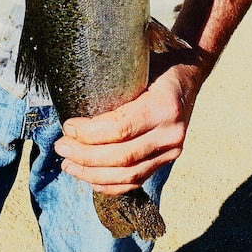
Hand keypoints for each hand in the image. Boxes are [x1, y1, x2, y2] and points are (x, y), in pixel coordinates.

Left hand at [54, 61, 199, 195]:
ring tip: (68, 165)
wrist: (190, 74)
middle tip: (61, 147)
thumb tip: (74, 93)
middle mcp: (171, 133)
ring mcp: (172, 150)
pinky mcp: (168, 159)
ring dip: (93, 174)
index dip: (89, 134)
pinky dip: (111, 185)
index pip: (120, 129)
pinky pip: (137, 180)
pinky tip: (90, 179)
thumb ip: (115, 82)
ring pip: (128, 174)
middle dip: (85, 156)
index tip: (68, 127)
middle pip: (122, 156)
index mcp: (164, 106)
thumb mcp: (140, 66)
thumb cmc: (159, 66)